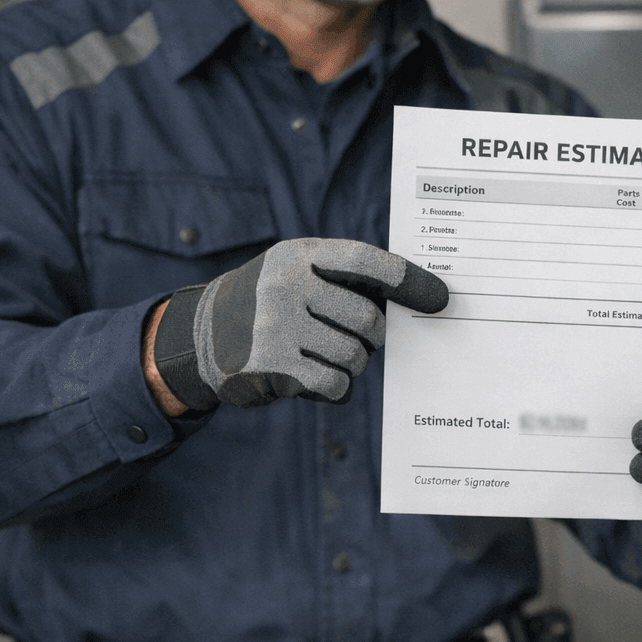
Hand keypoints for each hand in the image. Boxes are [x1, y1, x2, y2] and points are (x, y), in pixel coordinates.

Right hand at [151, 238, 446, 409]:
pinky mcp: (270, 366)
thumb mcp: (299, 271)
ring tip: (323, 355)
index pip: (367, 261)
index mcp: (300, 255)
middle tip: (360, 338)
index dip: (409, 279)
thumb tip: (421, 298)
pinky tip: (310, 377)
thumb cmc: (272, 301)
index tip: (440, 299)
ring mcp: (275, 326)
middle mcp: (286, 285)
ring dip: (351, 363)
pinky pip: (333, 383)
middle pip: (367, 319)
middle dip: (373, 336)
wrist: (201, 335)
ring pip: (354, 356)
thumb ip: (347, 278)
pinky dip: (334, 386)